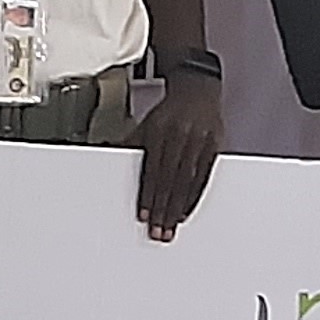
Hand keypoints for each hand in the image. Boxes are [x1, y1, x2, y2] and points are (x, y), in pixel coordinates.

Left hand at [134, 72, 221, 240]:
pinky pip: (204, 177)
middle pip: (170, 179)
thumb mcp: (145, 123)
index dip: (148, 194)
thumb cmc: (169, 110)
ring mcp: (199, 141)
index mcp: (159, 129)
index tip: (144, 215)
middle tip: (158, 231)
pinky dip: (194, 197)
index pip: (153, 170)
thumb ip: (130, 145)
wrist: (197, 88)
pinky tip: (186, 211)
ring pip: (188, 181)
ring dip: (178, 207)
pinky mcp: (214, 146)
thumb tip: (105, 158)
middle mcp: (180, 135)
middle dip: (163, 208)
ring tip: (170, 227)